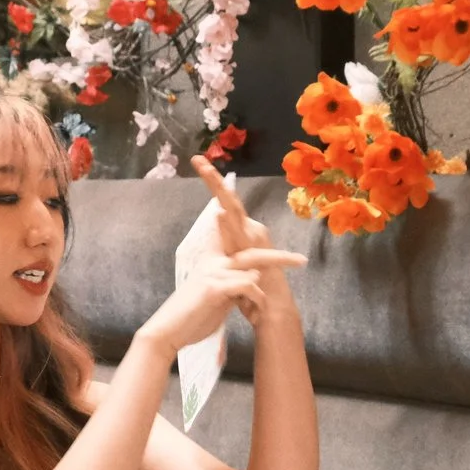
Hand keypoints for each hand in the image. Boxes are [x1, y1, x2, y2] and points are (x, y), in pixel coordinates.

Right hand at [138, 250, 281, 355]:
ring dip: (263, 292)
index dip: (264, 248)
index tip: (287, 255)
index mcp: (214, 262)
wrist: (168, 333)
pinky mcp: (213, 287)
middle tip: (302, 261)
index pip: (243, 247)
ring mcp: (213, 272)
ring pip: (252, 266)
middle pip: (254, 251)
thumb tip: (253, 283)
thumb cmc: (192, 320)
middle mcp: (213, 262)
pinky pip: (246, 285)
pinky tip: (253, 314)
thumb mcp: (218, 301)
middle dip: (281, 256)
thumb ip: (234, 289)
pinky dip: (255, 298)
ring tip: (261, 311)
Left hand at [189, 155, 298, 327]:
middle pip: (228, 200)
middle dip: (213, 179)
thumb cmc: (251, 289)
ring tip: (206, 171)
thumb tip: (217, 221)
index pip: (223, 204)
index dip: (212, 183)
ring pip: (233, 212)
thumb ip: (226, 241)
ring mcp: (254, 238)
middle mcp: (250, 229)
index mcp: (242, 231)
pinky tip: (219, 213)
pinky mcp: (256, 252)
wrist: (272, 310)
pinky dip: (229, 226)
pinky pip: (239, 236)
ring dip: (220, 193)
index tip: (197, 162)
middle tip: (197, 159)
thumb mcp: (232, 262)